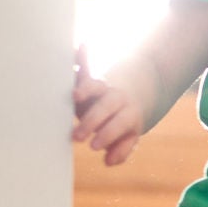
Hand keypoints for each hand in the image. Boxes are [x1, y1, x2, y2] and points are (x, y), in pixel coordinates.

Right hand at [71, 45, 144, 166]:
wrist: (134, 97)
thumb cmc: (125, 124)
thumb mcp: (128, 137)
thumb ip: (121, 150)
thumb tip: (109, 161)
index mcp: (128, 113)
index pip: (119, 124)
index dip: (108, 134)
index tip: (94, 146)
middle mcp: (116, 98)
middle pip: (106, 107)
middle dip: (92, 121)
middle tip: (77, 137)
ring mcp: (103, 87)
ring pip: (95, 86)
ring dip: (84, 90)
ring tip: (73, 97)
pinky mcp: (90, 78)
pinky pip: (85, 66)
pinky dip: (82, 57)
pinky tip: (79, 46)